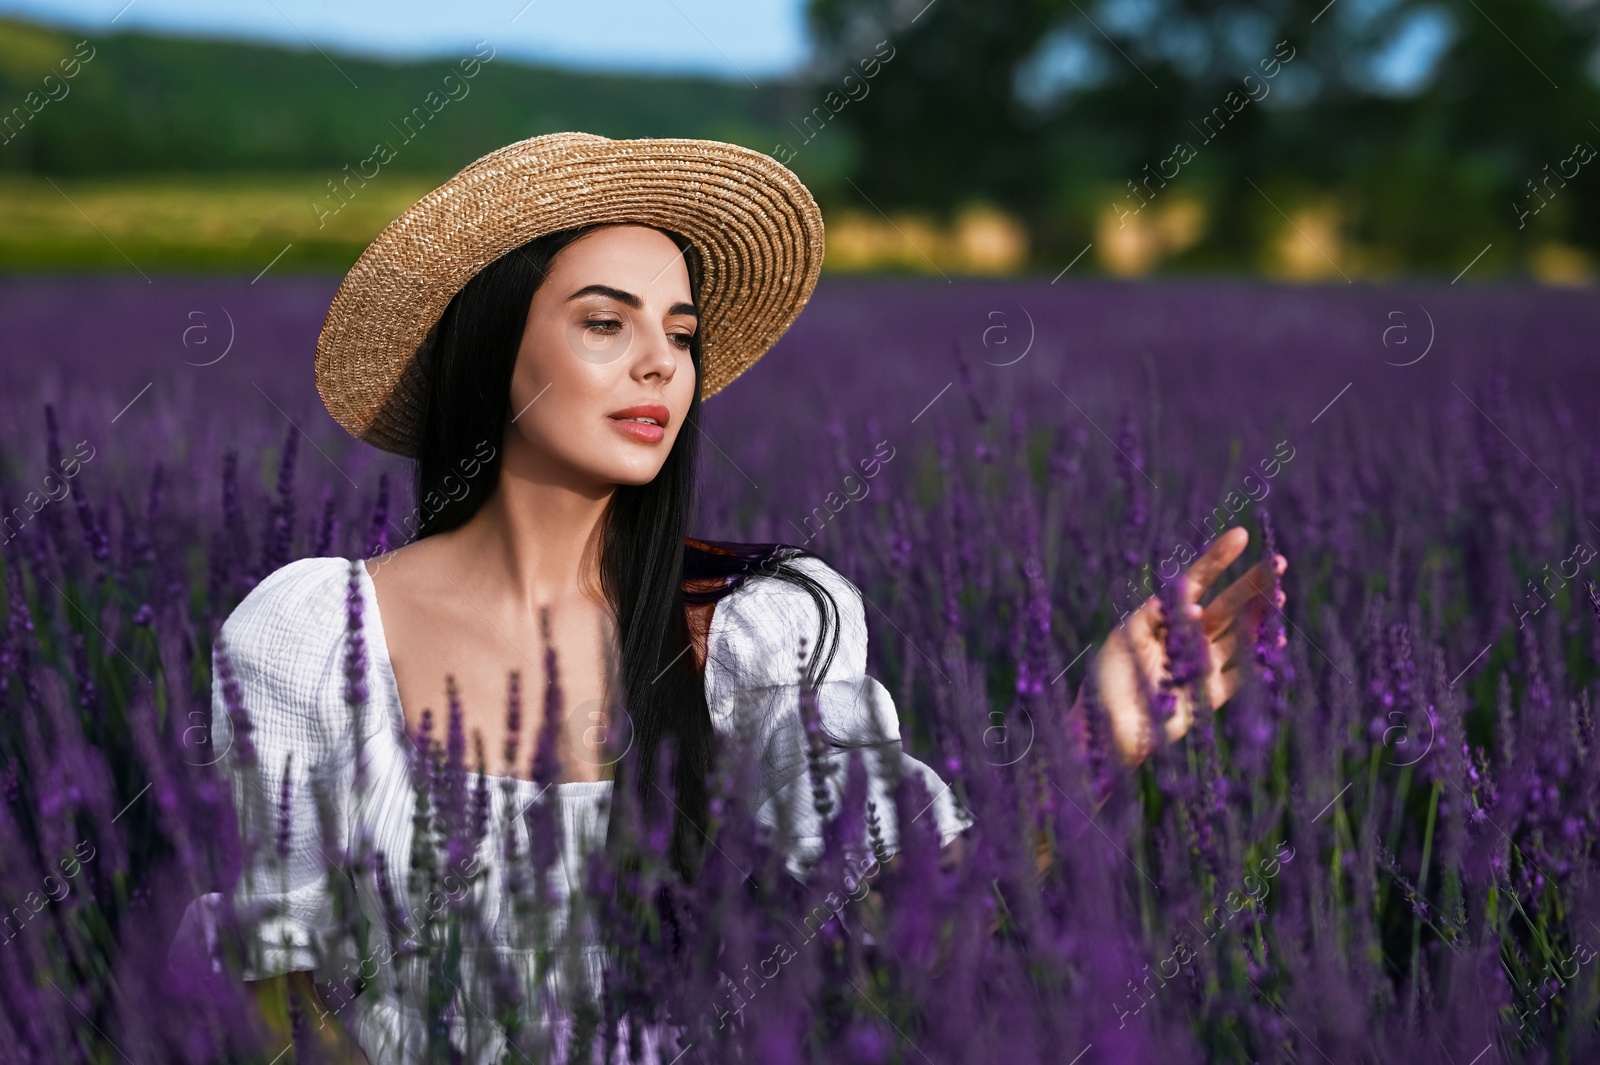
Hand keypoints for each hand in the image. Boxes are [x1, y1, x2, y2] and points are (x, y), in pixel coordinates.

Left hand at [1076, 527, 1286, 766]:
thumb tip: (1195, 604)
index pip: (1197, 583)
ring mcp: (1201, 665)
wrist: (1107, 730)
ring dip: (1261, 615)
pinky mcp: (1211, 695)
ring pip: (1239, 634)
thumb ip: (1156, 617)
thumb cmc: (1108, 680)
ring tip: (1281, 595)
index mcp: (1163, 618)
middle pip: (1226, 605)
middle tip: (1278, 563)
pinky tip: (1276, 640)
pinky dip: (1259, 657)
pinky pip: (1243, 673)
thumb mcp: (1125, 638)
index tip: (1242, 536)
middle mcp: (1186, 638)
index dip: (1218, 560)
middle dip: (1252, 584)